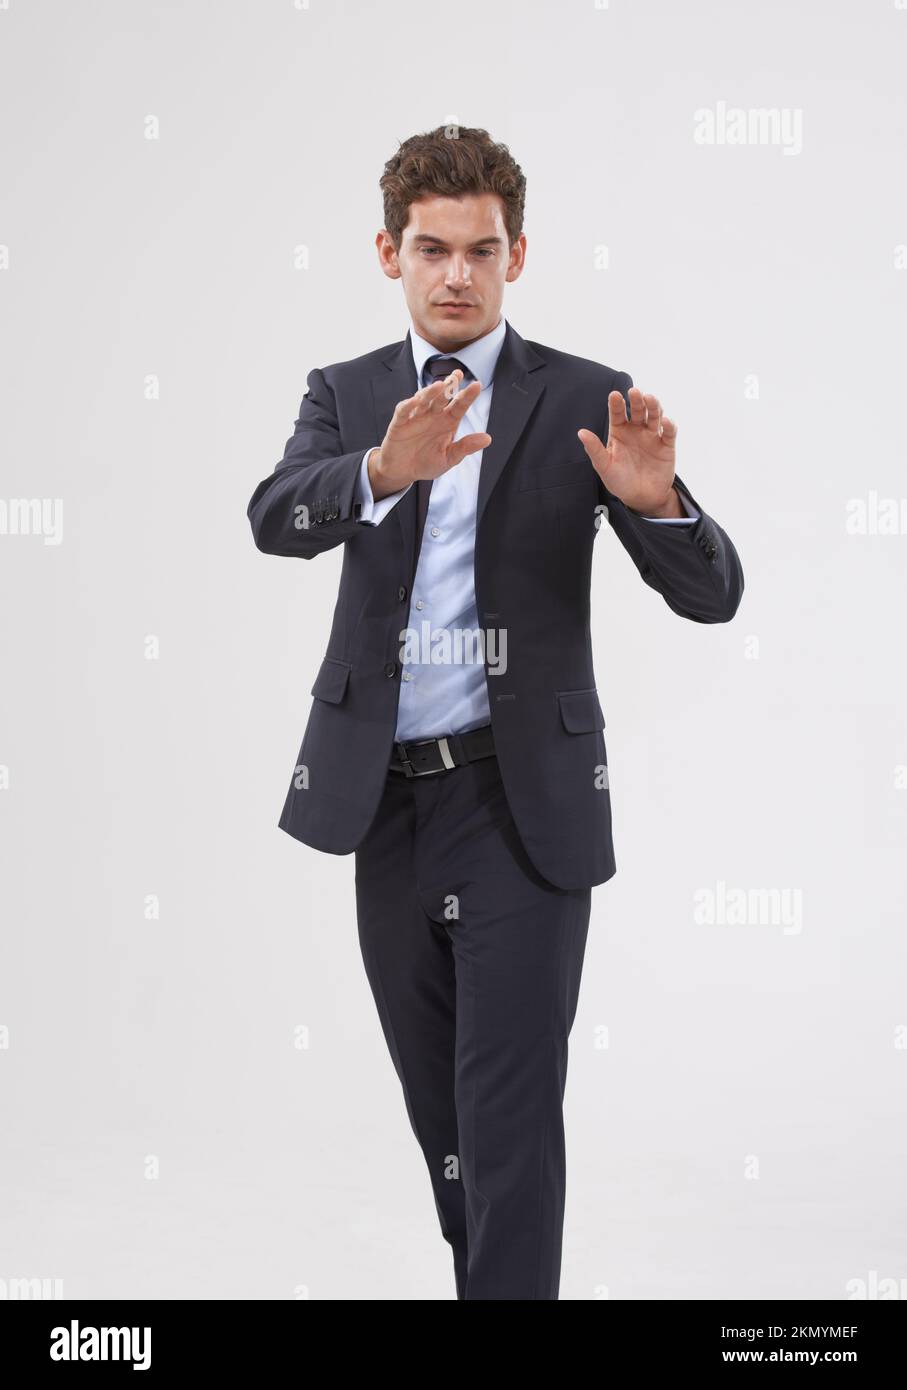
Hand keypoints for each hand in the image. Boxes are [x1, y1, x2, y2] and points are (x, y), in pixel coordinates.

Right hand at [369, 369, 491, 500]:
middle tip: (457, 375)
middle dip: (449, 385)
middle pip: (442, 397)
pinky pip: (403, 411)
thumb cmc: (427, 462)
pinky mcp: (399, 423)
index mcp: (447, 421)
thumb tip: (487, 439)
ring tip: (439, 385)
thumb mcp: (449, 458)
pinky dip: (408, 405)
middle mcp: (433, 415)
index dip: (467, 396)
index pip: (459, 406)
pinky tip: (415, 401)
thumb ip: (465, 447)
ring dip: (430, 392)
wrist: (403, 471)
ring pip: (423, 400)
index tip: (477, 385)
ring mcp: (416, 417)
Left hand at [578, 387, 679, 516]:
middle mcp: (636, 429)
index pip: (618, 413)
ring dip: (653, 406)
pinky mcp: (667, 445)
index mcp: (619, 431)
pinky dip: (668, 425)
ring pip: (654, 415)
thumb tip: (581, 432)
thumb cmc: (619, 481)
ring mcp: (652, 436)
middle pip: (638, 410)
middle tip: (634, 391)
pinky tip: (664, 420)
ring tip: (649, 398)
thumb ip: (594, 449)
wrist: (641, 498)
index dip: (616, 404)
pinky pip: (669, 432)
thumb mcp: (604, 466)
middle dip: (636, 400)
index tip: (614, 395)